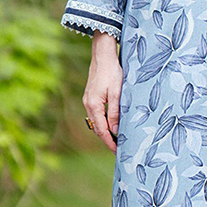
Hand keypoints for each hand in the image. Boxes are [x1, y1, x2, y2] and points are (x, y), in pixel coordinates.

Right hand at [84, 33, 121, 153]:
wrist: (103, 54)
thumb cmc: (112, 71)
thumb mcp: (117, 93)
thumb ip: (116, 112)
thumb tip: (115, 130)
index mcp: (94, 105)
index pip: (101, 130)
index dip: (109, 142)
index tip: (117, 152)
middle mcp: (88, 104)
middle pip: (97, 128)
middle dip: (107, 139)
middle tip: (118, 149)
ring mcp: (88, 100)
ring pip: (96, 121)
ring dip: (105, 131)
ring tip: (117, 139)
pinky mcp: (91, 96)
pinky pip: (96, 114)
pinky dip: (103, 122)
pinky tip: (112, 124)